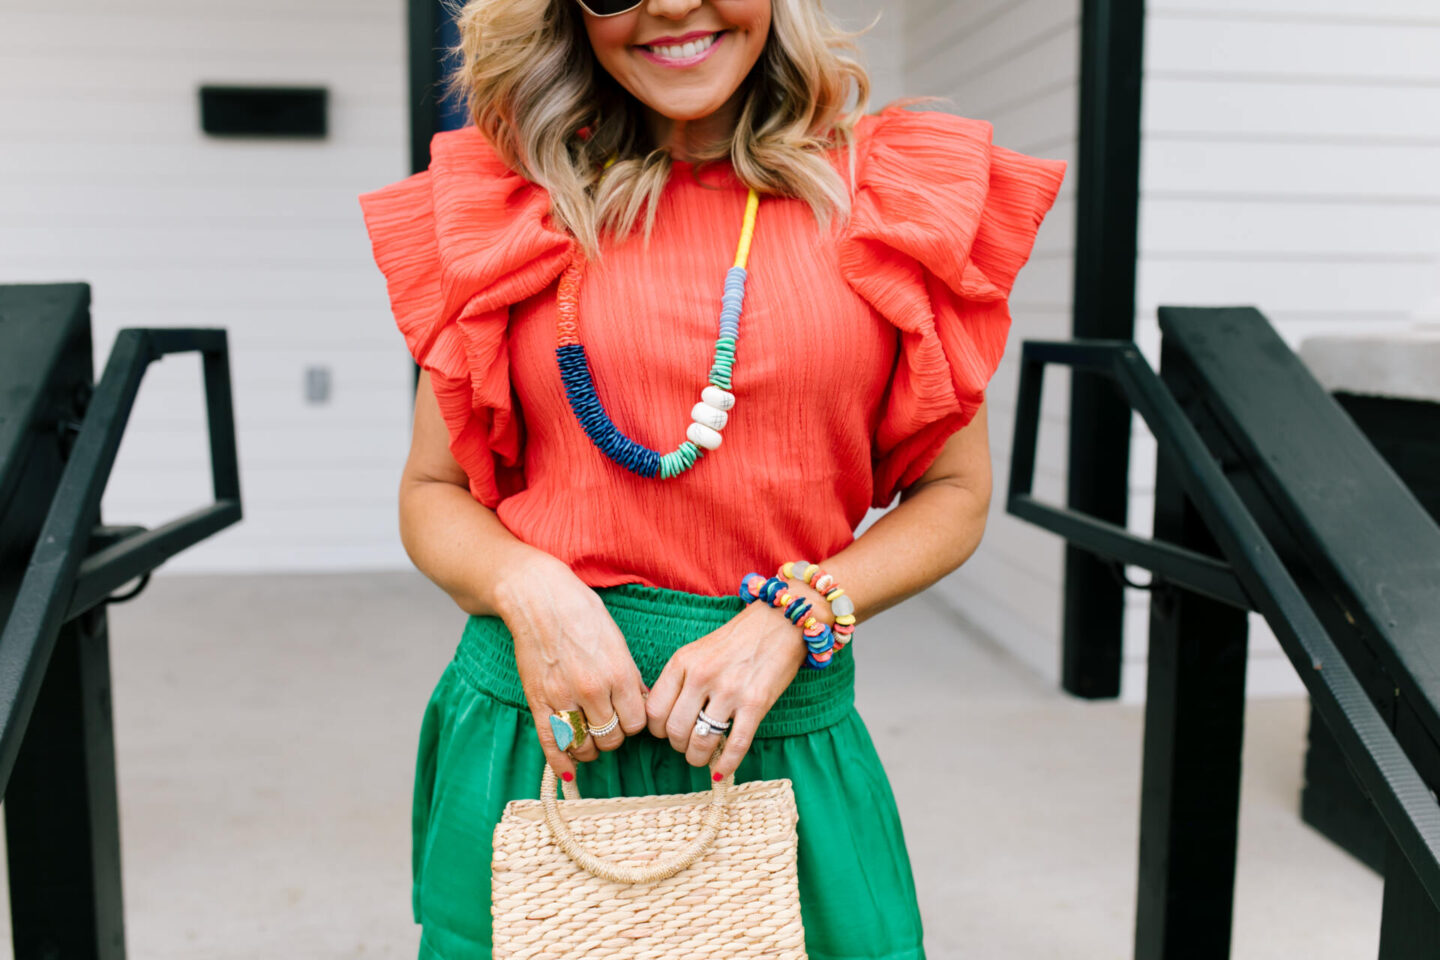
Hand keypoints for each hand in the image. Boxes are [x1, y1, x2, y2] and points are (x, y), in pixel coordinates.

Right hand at [497, 556, 648, 779]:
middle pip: (613, 738)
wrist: (539, 600)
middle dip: (615, 735)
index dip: (635, 722)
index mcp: (617, 674)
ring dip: (592, 748)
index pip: (637, 723)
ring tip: (592, 737)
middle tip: (610, 722)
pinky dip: (562, 764)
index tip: (629, 714)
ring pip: (586, 747)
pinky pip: (552, 745)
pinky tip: (570, 772)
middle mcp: (592, 691)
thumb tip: (645, 706)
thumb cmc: (582, 614)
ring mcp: (563, 699)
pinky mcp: (538, 702)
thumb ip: (631, 679)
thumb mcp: (618, 643)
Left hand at [644, 594, 816, 778]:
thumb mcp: (697, 651)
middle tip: (686, 745)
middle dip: (678, 746)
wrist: (779, 622)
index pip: (654, 710)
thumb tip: (663, 718)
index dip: (657, 729)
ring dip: (697, 757)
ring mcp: (730, 690)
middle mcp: (702, 676)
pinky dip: (725, 764)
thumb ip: (679, 680)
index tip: (667, 731)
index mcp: (683, 662)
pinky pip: (736, 745)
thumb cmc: (736, 641)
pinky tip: (720, 771)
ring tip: (701, 756)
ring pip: (701, 741)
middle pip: (675, 730)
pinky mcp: (756, 703)